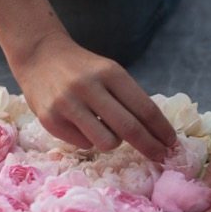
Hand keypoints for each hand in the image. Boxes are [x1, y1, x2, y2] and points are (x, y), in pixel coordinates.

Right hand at [9, 30, 177, 161]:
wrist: (39, 55)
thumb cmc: (82, 68)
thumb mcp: (108, 72)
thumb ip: (128, 98)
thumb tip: (155, 133)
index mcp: (110, 72)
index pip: (144, 108)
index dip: (162, 129)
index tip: (171, 142)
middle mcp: (89, 87)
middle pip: (130, 128)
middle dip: (150, 146)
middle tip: (161, 156)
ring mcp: (67, 105)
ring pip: (107, 142)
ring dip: (113, 142)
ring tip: (104, 129)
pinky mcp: (50, 121)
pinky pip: (84, 144)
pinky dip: (88, 139)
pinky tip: (79, 123)